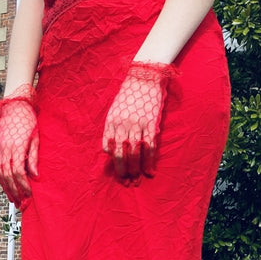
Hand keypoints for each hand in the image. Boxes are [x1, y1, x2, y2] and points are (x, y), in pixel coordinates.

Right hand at [0, 84, 38, 206]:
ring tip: (13, 199)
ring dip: (6, 188)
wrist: (14, 106)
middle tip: (21, 203)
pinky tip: (5, 186)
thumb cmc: (28, 121)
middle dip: (14, 191)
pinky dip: (0, 179)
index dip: (23, 185)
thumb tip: (35, 175)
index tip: (29, 194)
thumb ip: (34, 158)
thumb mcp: (35, 138)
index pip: (18, 172)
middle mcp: (4, 150)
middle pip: (7, 176)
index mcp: (16, 147)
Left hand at [102, 62, 176, 180]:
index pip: (108, 147)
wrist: (145, 77)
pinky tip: (150, 171)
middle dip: (123, 170)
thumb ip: (112, 127)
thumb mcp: (115, 109)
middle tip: (126, 182)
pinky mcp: (151, 123)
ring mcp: (137, 124)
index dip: (113, 162)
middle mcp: (122, 124)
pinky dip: (150, 161)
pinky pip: (150, 147)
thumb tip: (110, 148)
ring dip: (136, 169)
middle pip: (121, 153)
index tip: (118, 173)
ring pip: (135, 152)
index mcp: (111, 122)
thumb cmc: (129, 94)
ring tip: (137, 180)